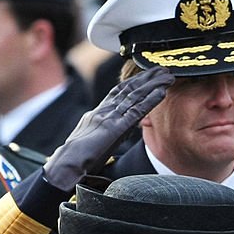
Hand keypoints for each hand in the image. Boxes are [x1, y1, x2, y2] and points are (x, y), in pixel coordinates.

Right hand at [43, 65, 173, 191]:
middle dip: (146, 78)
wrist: (66, 164)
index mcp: (97, 114)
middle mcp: (103, 111)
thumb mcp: (89, 140)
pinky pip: (136, 111)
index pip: (117, 93)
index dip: (132, 82)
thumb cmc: (74, 158)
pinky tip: (161, 92)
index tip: (145, 75)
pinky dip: (150, 100)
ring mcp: (109, 117)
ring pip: (134, 96)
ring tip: (167, 76)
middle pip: (128, 89)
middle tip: (161, 69)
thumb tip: (112, 131)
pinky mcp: (115, 127)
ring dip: (153, 85)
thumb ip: (102, 132)